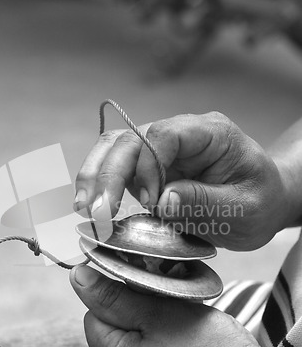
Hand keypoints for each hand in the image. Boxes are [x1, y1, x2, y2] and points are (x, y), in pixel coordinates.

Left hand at [69, 265, 266, 346]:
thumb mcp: (158, 312)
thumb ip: (114, 296)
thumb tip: (77, 277)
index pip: (94, 316)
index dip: (118, 298)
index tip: (147, 294)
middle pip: (110, 333)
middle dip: (132, 315)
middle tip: (165, 310)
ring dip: (145, 332)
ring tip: (176, 329)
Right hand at [74, 111, 287, 249]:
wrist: (261, 202)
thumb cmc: (260, 201)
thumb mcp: (246, 208)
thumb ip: (206, 202)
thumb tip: (161, 200)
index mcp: (210, 133)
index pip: (164, 135)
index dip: (148, 167)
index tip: (150, 203)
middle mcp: (180, 135)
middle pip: (130, 139)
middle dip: (108, 175)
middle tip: (97, 213)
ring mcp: (160, 151)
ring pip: (114, 150)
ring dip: (94, 178)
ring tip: (85, 210)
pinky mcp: (147, 169)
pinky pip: (115, 170)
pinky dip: (99, 187)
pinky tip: (92, 209)